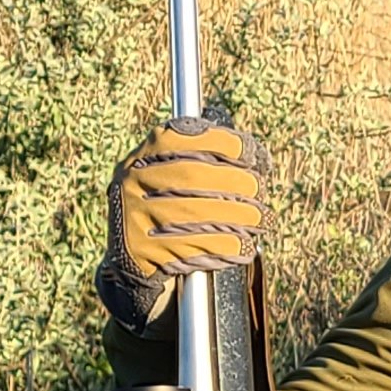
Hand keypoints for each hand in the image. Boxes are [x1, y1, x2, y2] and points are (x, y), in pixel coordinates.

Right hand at [101, 116, 268, 324]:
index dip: (224, 143)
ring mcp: (137, 216)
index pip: (184, 137)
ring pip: (197, 213)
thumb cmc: (166, 204)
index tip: (250, 155)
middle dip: (237, 182)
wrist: (129, 253)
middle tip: (259, 191)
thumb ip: (203, 156)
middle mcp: (135, 181)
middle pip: (194, 175)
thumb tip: (256, 156)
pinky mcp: (144, 251)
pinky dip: (227, 246)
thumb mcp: (169, 172)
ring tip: (261, 219)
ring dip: (239, 216)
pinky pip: (195, 246)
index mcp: (144, 155)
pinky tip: (244, 246)